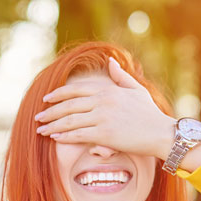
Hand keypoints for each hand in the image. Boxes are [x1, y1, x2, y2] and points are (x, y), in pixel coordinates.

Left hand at [34, 57, 175, 159]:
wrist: (162, 133)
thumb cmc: (150, 114)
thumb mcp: (136, 90)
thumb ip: (121, 77)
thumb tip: (110, 62)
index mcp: (108, 90)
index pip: (76, 90)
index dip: (58, 94)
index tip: (46, 99)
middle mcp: (103, 101)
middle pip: (69, 105)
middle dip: (50, 111)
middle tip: (38, 117)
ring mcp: (103, 118)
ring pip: (70, 121)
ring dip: (53, 125)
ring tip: (41, 129)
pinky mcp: (104, 135)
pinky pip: (78, 135)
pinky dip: (64, 136)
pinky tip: (55, 137)